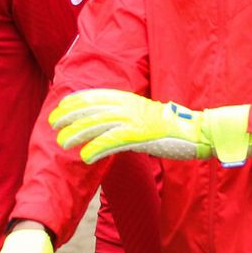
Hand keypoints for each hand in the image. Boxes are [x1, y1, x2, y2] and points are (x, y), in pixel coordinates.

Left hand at [50, 89, 251, 166]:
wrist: (199, 132)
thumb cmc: (174, 129)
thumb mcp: (147, 119)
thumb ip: (128, 120)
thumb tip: (108, 129)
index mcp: (132, 99)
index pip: (97, 95)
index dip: (76, 101)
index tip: (59, 107)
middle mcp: (130, 106)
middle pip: (93, 108)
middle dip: (69, 116)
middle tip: (52, 123)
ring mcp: (136, 120)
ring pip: (98, 124)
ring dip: (77, 133)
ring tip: (62, 143)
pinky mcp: (142, 136)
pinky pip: (114, 141)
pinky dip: (97, 148)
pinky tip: (85, 157)